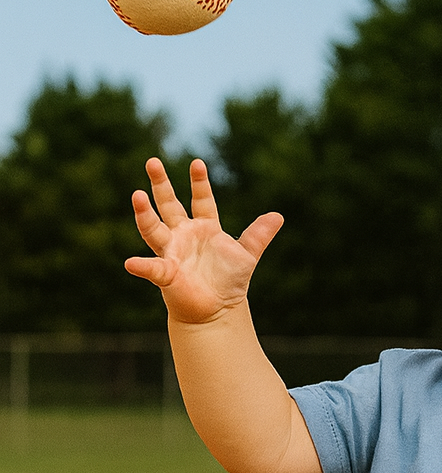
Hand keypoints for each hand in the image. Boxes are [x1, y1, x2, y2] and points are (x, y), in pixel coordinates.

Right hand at [125, 158, 282, 324]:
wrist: (218, 311)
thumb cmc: (229, 282)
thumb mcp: (247, 255)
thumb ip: (259, 235)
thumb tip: (278, 216)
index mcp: (204, 227)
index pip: (201, 200)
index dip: (199, 182)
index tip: (198, 163)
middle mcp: (183, 235)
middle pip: (169, 205)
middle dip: (161, 184)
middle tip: (152, 161)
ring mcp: (172, 252)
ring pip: (154, 229)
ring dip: (144, 214)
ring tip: (137, 196)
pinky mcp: (166, 274)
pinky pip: (152, 269)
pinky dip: (142, 267)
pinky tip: (131, 264)